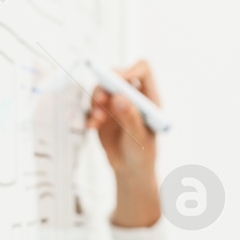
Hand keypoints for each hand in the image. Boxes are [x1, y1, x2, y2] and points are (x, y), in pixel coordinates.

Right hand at [86, 59, 161, 228]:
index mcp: (148, 97)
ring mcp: (116, 103)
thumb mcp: (139, 137)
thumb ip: (131, 118)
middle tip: (101, 98)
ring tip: (98, 118)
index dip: (131, 70)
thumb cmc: (142, 153)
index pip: (143, 70)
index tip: (119, 81)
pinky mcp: (103, 113)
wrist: (130, 169)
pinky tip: (92, 127)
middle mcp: (132, 96)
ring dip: (96, 100)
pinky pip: (91, 105)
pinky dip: (90, 114)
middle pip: (117, 75)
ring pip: (101, 88)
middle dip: (106, 83)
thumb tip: (120, 98)